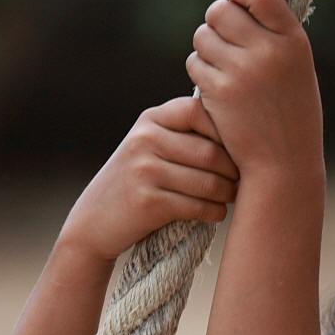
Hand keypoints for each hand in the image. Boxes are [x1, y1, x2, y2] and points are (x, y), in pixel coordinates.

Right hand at [57, 97, 239, 262]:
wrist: (93, 222)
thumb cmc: (133, 184)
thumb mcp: (148, 147)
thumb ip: (180, 134)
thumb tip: (239, 129)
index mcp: (149, 120)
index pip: (198, 111)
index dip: (224, 131)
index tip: (235, 150)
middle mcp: (145, 140)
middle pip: (209, 152)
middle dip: (233, 170)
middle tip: (241, 181)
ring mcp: (144, 171)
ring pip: (207, 182)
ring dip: (227, 194)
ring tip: (231, 197)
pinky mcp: (148, 202)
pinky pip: (196, 206)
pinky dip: (214, 212)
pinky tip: (217, 213)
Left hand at [186, 0, 322, 179]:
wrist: (284, 163)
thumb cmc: (291, 114)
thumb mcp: (296, 69)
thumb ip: (272, 35)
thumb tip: (237, 0)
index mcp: (293, 41)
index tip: (238, 4)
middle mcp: (268, 51)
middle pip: (220, 10)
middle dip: (216, 23)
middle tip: (224, 41)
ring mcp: (241, 71)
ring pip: (203, 36)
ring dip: (206, 47)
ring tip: (223, 69)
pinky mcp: (218, 90)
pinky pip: (195, 62)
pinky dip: (201, 71)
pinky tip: (217, 89)